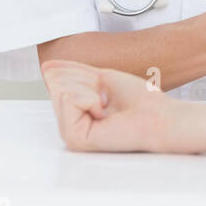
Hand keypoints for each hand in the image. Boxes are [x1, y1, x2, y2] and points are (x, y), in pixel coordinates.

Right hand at [41, 59, 181, 152]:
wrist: (159, 116)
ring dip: (90, 90)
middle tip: (108, 99)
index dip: (84, 75)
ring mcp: (69, 134)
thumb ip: (73, 74)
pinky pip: (68, 99)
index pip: (58, 79)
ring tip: (107, 106)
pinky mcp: (74, 138)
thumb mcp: (101, 78)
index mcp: (74, 114)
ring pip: (60, 89)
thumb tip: (46, 66)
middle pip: (57, 83)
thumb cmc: (138, 100)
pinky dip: (91, 98)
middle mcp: (69, 126)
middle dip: (86, 81)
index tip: (106, 91)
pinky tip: (104, 113)